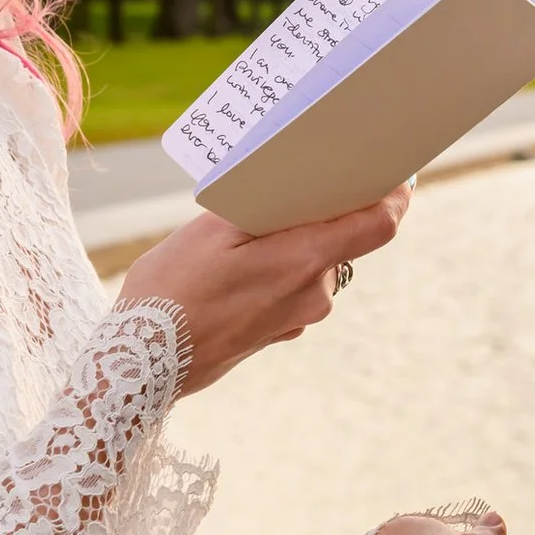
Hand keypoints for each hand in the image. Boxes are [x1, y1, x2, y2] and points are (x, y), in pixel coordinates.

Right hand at [115, 186, 407, 396]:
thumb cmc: (172, 290)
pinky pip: (292, 286)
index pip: (379, 225)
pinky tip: (234, 265)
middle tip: (283, 184)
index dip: (393, 194)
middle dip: (320, 210)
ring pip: (313, 261)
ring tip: (243, 229)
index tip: (392, 171)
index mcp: (304, 261)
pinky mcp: (279, 330)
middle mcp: (313, 293)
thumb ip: (265, 203)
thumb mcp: (211, 230)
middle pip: (343, 239)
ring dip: (291, 240)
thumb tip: (305, 187)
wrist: (140, 363)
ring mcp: (299, 316)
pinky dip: (276, 267)